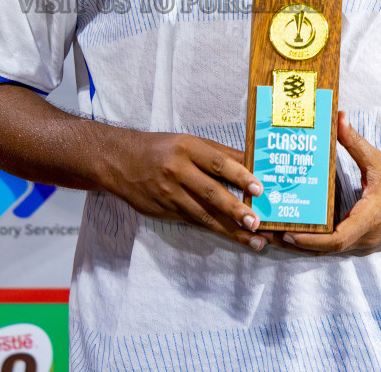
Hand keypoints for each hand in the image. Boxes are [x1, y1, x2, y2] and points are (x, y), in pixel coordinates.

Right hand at [101, 131, 269, 250]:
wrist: (121, 162)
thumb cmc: (162, 148)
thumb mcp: (189, 142)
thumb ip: (220, 152)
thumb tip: (253, 162)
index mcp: (187, 148)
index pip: (217, 163)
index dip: (239, 176)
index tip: (259, 189)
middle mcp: (177, 171)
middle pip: (210, 192)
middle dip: (235, 209)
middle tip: (257, 222)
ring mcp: (169, 194)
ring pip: (203, 214)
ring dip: (230, 229)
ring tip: (253, 239)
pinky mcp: (165, 211)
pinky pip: (194, 221)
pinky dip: (214, 229)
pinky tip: (232, 236)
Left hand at [280, 112, 380, 255]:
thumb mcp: (378, 161)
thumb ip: (354, 142)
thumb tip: (338, 117)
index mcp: (369, 218)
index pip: (336, 239)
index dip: (309, 240)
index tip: (288, 233)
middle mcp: (367, 238)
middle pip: (326, 249)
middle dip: (298, 243)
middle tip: (270, 231)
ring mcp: (368, 245)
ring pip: (332, 251)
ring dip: (307, 244)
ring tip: (278, 231)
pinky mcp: (368, 246)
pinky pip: (340, 248)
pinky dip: (320, 243)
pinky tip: (302, 231)